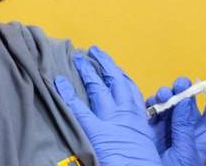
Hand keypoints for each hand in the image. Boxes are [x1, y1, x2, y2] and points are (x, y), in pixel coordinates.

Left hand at [54, 46, 161, 165]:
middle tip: (92, 51)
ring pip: (98, 89)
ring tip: (78, 58)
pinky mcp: (94, 131)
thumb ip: (137, 132)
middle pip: (115, 82)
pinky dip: (67, 93)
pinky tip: (58, 82)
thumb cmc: (144, 165)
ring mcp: (110, 121)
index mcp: (141, 120)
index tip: (114, 67)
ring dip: (87, 72)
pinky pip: (78, 108)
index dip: (120, 75)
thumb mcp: (146, 146)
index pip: (131, 90)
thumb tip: (130, 127)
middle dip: (104, 64)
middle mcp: (127, 115)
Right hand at [146, 75, 205, 165]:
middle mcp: (184, 129)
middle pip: (189, 102)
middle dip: (186, 89)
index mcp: (200, 136)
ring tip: (163, 94)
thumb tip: (186, 102)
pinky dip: (151, 104)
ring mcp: (166, 129)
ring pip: (169, 103)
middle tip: (180, 85)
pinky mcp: (149, 130)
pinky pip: (151, 111)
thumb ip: (184, 128)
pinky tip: (151, 104)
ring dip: (167, 94)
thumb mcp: (185, 154)